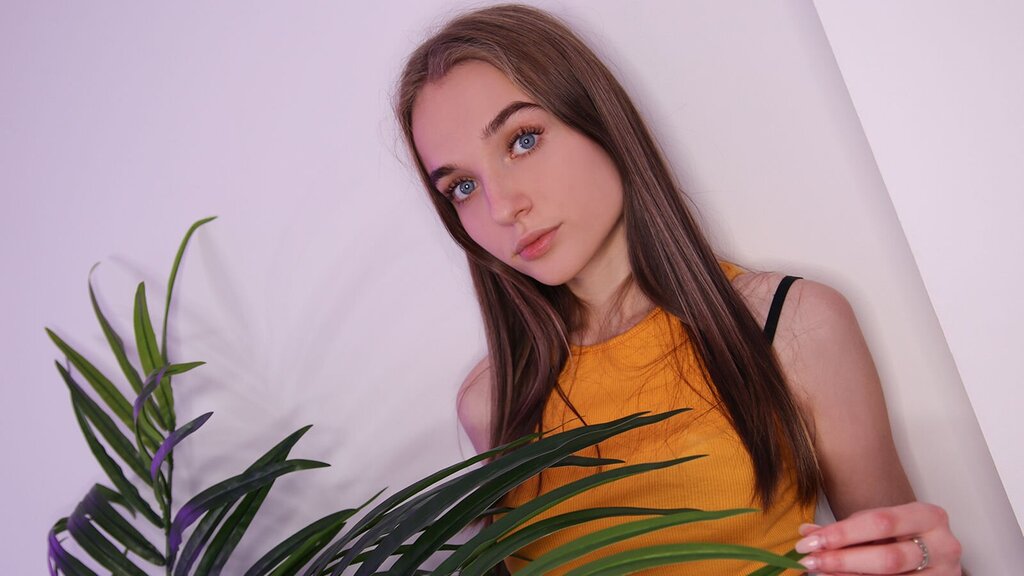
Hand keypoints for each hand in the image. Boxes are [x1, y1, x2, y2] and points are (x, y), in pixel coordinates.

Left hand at [795, 501, 961, 574]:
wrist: (936, 559)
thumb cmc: (906, 538)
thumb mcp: (880, 527)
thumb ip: (847, 529)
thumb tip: (806, 532)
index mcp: (928, 516)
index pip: (880, 522)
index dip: (842, 533)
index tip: (810, 541)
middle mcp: (944, 546)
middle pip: (887, 558)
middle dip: (843, 560)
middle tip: (811, 561)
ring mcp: (944, 573)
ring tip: (820, 572)